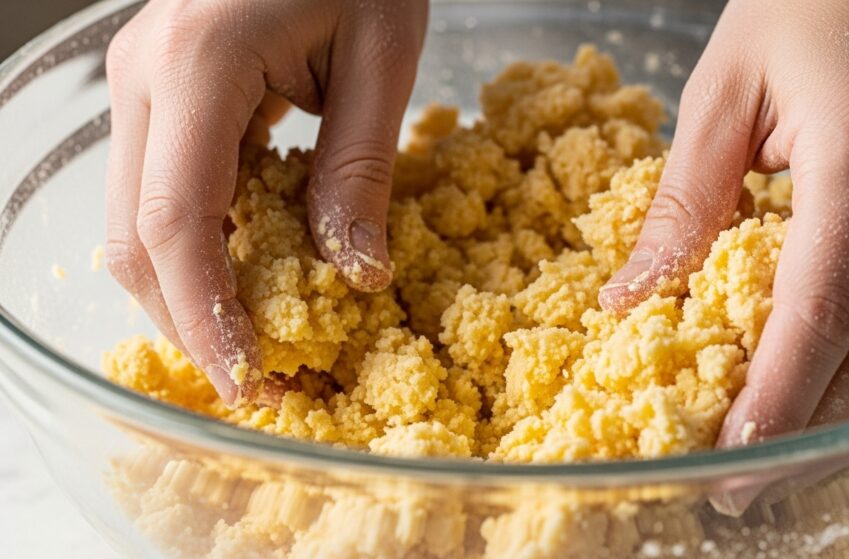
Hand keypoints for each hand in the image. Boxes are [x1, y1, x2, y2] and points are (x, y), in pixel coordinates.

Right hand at [105, 0, 426, 404]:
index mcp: (198, 64)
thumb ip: (361, 167)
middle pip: (135, 237)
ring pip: (135, 221)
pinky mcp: (159, 92)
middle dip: (191, 321)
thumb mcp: (382, 53)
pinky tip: (250, 274)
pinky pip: (160, 190)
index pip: (175, 221)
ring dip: (191, 291)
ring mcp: (141, 83)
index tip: (247, 382)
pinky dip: (200, 246)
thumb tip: (353, 275)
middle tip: (260, 380)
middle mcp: (144, 78)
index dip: (206, 316)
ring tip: (258, 340)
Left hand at [600, 0, 848, 445]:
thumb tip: (632, 301)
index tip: (731, 455)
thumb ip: (680, 207)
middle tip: (747, 484)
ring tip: (790, 459)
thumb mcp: (719, 97)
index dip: (776, 396)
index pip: (819, 313)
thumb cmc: (800, 8)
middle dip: (815, 433)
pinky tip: (844, 401)